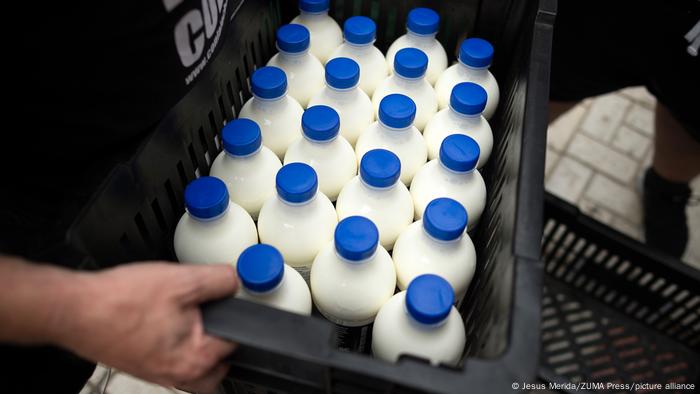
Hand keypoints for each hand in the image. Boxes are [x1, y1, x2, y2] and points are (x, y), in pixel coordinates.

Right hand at [57, 262, 237, 392]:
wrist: (75, 310)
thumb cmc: (120, 302)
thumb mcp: (182, 280)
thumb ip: (219, 281)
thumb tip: (236, 281)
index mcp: (194, 360)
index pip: (236, 343)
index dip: (236, 316)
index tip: (230, 301)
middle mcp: (176, 374)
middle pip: (218, 367)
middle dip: (222, 342)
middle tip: (218, 316)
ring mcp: (157, 373)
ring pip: (194, 368)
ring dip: (198, 346)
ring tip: (192, 319)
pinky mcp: (142, 365)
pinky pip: (171, 361)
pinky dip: (176, 344)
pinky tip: (166, 321)